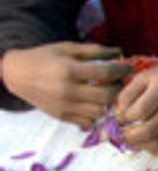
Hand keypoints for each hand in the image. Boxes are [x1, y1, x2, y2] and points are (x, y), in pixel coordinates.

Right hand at [1, 42, 130, 126]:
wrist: (17, 74)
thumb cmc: (45, 57)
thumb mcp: (68, 48)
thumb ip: (94, 51)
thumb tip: (120, 52)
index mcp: (70, 70)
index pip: (106, 73)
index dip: (122, 71)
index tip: (129, 69)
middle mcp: (68, 91)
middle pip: (106, 96)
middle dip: (118, 89)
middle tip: (119, 83)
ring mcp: (64, 106)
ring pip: (99, 112)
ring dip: (108, 103)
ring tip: (109, 93)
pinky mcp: (61, 116)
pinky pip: (87, 121)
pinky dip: (96, 114)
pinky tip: (96, 104)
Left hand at [116, 57, 157, 155]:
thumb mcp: (145, 77)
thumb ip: (128, 93)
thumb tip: (118, 115)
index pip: (140, 111)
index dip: (122, 119)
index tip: (113, 121)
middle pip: (149, 131)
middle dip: (128, 137)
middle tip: (117, 136)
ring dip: (140, 145)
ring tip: (131, 140)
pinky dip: (155, 150)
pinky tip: (146, 143)